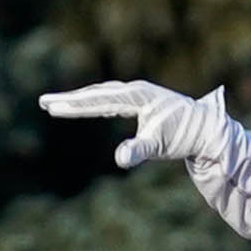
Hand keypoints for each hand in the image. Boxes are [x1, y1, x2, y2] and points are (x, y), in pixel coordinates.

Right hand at [39, 79, 227, 169]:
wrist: (206, 129)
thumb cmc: (183, 136)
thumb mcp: (159, 146)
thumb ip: (138, 151)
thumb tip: (119, 160)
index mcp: (137, 96)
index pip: (98, 101)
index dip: (74, 105)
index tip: (53, 107)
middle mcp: (135, 90)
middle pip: (95, 94)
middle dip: (69, 99)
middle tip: (44, 102)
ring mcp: (138, 94)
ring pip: (102, 95)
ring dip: (80, 100)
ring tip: (58, 105)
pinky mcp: (141, 102)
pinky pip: (111, 100)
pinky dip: (95, 103)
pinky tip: (87, 108)